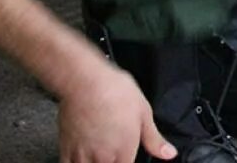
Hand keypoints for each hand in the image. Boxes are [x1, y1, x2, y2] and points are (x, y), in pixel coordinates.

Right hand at [58, 60, 174, 162]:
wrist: (85, 82)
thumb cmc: (115, 92)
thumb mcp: (143, 112)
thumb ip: (154, 139)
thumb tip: (170, 153)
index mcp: (124, 151)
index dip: (126, 162)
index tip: (125, 157)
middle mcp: (103, 158)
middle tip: (113, 153)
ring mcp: (83, 155)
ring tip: (98, 155)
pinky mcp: (66, 148)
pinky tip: (80, 158)